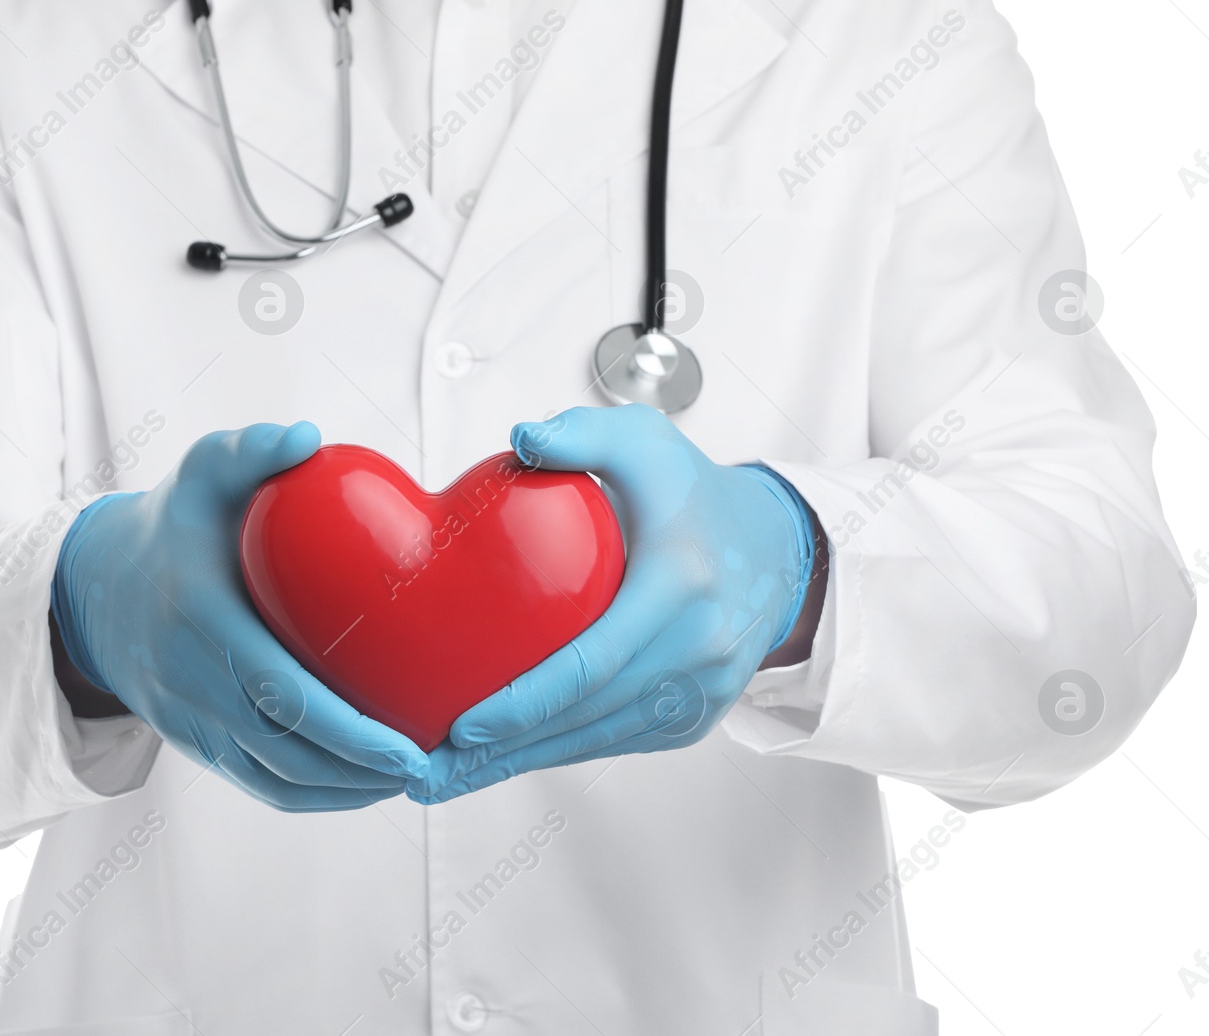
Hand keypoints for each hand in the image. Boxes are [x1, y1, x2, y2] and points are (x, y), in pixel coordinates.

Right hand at [52, 422, 428, 810]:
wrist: (98, 586)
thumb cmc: (176, 524)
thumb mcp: (202, 472)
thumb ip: (250, 450)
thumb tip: (307, 437)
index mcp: (200, 616)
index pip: (279, 691)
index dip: (346, 729)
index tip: (407, 743)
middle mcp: (189, 678)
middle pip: (283, 749)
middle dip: (359, 771)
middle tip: (429, 767)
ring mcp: (187, 720)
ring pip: (272, 780)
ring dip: (344, 791)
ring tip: (410, 777)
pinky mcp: (192, 742)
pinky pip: (255, 785)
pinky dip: (313, 795)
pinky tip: (364, 784)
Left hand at [407, 404, 815, 802]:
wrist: (777, 549)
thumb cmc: (695, 494)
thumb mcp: (644, 442)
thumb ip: (581, 433)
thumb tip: (522, 439)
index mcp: (680, 586)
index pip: (592, 663)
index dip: (525, 703)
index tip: (463, 724)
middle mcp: (699, 649)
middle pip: (586, 718)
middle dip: (504, 753)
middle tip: (431, 771)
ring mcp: (703, 691)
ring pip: (599, 741)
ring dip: (523, 764)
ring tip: (452, 776)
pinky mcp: (697, 715)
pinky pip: (619, 740)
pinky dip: (562, 750)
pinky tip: (507, 757)